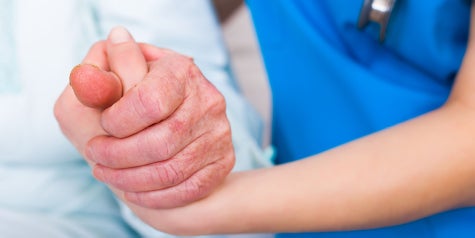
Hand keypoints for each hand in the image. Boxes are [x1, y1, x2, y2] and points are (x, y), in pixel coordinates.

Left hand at [55, 27, 234, 207]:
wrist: (173, 116)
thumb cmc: (135, 95)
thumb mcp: (112, 76)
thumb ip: (99, 74)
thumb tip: (96, 65)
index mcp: (181, 70)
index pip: (149, 101)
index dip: (118, 121)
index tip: (102, 125)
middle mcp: (208, 100)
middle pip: (161, 142)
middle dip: (118, 155)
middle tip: (95, 154)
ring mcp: (219, 133)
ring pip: (172, 171)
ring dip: (129, 179)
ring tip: (105, 172)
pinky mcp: (223, 161)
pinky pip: (188, 190)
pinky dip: (152, 196)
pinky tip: (130, 189)